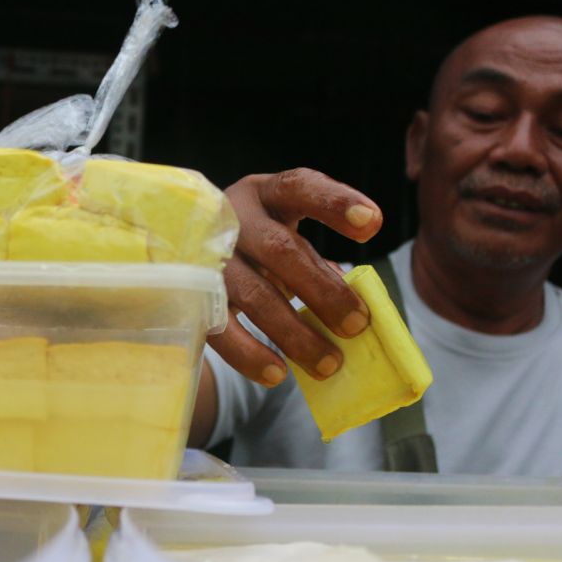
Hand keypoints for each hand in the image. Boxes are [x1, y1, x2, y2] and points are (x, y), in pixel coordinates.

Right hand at [211, 168, 381, 385]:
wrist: (187, 259)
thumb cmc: (257, 251)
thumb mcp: (287, 242)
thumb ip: (317, 266)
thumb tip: (355, 311)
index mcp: (265, 194)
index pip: (300, 187)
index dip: (335, 203)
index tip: (374, 224)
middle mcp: (233, 218)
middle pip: (280, 250)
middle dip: (323, 290)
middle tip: (357, 325)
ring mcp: (207, 257)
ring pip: (253, 295)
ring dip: (294, 333)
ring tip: (329, 364)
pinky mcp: (191, 297)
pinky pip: (221, 329)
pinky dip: (250, 354)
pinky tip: (278, 374)